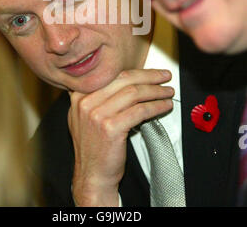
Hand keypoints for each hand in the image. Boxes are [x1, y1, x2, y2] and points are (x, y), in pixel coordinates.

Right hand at [68, 69, 173, 206]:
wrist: (92, 175)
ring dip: (156, 91)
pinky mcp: (110, 127)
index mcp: (79, 95)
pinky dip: (156, 107)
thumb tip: (126, 82)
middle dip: (149, 76)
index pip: (112, 75)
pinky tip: (164, 107)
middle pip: (124, 80)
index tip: (151, 73)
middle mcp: (85, 102)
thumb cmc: (94, 147)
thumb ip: (97, 98)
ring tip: (167, 92)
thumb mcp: (86, 117)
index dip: (136, 72)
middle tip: (164, 76)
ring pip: (134, 93)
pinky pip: (139, 111)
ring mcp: (96, 114)